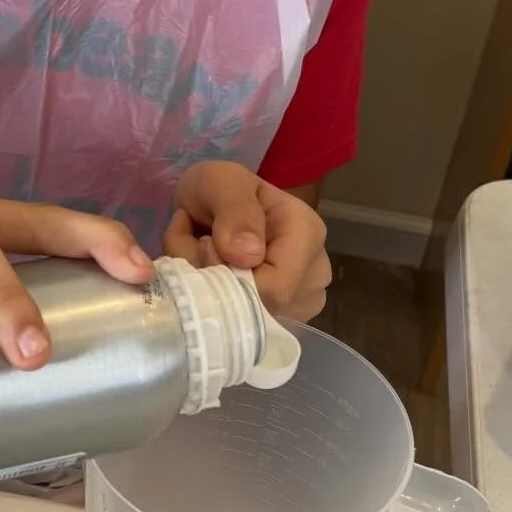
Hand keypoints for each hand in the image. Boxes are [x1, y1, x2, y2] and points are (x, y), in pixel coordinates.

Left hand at [163, 161, 330, 321]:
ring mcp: (301, 301)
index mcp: (307, 234)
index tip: (204, 243)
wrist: (211, 202)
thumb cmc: (219, 189)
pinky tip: (212, 278)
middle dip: (215, 284)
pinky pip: (243, 329)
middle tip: (197, 247)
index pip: (274, 288)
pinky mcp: (282, 319)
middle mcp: (314, 272)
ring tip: (203, 257)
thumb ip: (235, 211)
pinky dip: (215, 306)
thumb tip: (248, 256)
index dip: (228, 276)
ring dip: (210, 294)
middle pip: (263, 310)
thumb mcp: (220, 182)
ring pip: (249, 324)